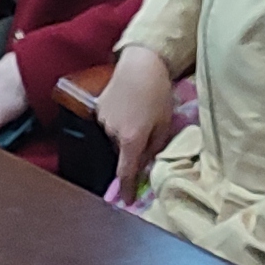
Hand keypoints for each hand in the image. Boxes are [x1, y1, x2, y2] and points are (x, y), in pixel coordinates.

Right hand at [95, 46, 181, 195]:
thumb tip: (146, 163)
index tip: (126, 201)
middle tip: (148, 134)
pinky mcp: (99, 107)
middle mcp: (113, 132)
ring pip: (115, 137)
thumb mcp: (164, 123)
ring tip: (141, 113)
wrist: (141, 62)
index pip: (126, 172)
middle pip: (122, 152)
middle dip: (133, 150)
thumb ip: (155, 147)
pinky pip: (109, 123)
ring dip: (126, 134)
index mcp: (131, 138)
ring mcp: (103, 119)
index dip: (126, 189)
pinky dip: (120, 121)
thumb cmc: (159, 92)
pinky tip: (131, 105)